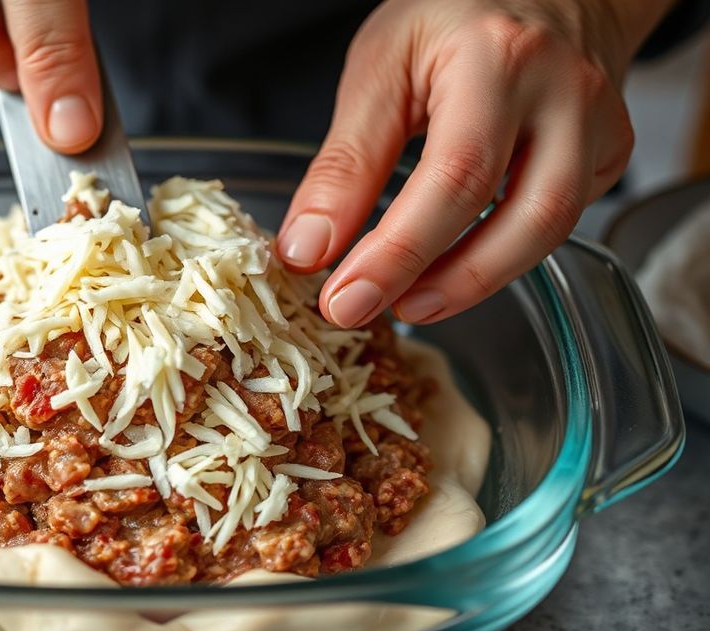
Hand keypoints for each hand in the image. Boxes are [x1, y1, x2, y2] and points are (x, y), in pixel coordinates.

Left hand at [277, 0, 668, 326]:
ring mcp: (601, 125)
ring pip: (551, 233)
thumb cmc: (453, 17)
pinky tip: (452, 264)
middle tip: (371, 312)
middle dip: (444, 283)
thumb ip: (345, 162)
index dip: (397, 252)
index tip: (343, 299)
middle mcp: (566, 93)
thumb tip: (308, 250)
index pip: (454, 177)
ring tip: (406, 301)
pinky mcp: (610, 155)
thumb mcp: (379, 68)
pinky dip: (500, 255)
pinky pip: (558, 224)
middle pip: (524, 217)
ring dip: (472, 282)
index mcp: (499, 59)